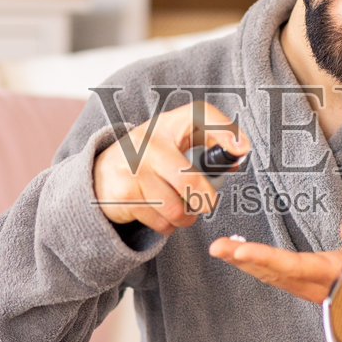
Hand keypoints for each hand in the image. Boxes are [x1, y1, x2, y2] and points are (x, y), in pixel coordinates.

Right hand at [93, 101, 246, 234]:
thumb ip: (205, 143)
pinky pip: (161, 222)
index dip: (224, 130)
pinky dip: (167, 226)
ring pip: (177, 209)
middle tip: (204, 204)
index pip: (199, 115)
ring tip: (179, 210)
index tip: (242, 149)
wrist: (99, 174)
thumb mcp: (172, 142)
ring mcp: (134, 170)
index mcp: (167, 126)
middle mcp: (149, 144)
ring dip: (185, 217)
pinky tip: (158, 213)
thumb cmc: (149, 159)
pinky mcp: (126, 194)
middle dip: (205, 200)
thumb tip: (238, 156)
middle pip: (191, 181)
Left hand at [208, 215, 341, 303]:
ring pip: (273, 277)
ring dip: (246, 263)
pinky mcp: (310, 283)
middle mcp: (320, 286)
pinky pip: (279, 276)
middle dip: (244, 261)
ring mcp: (313, 288)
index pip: (294, 267)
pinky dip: (258, 265)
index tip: (239, 250)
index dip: (265, 258)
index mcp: (335, 275)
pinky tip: (241, 254)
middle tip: (217, 248)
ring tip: (221, 248)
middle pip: (275, 274)